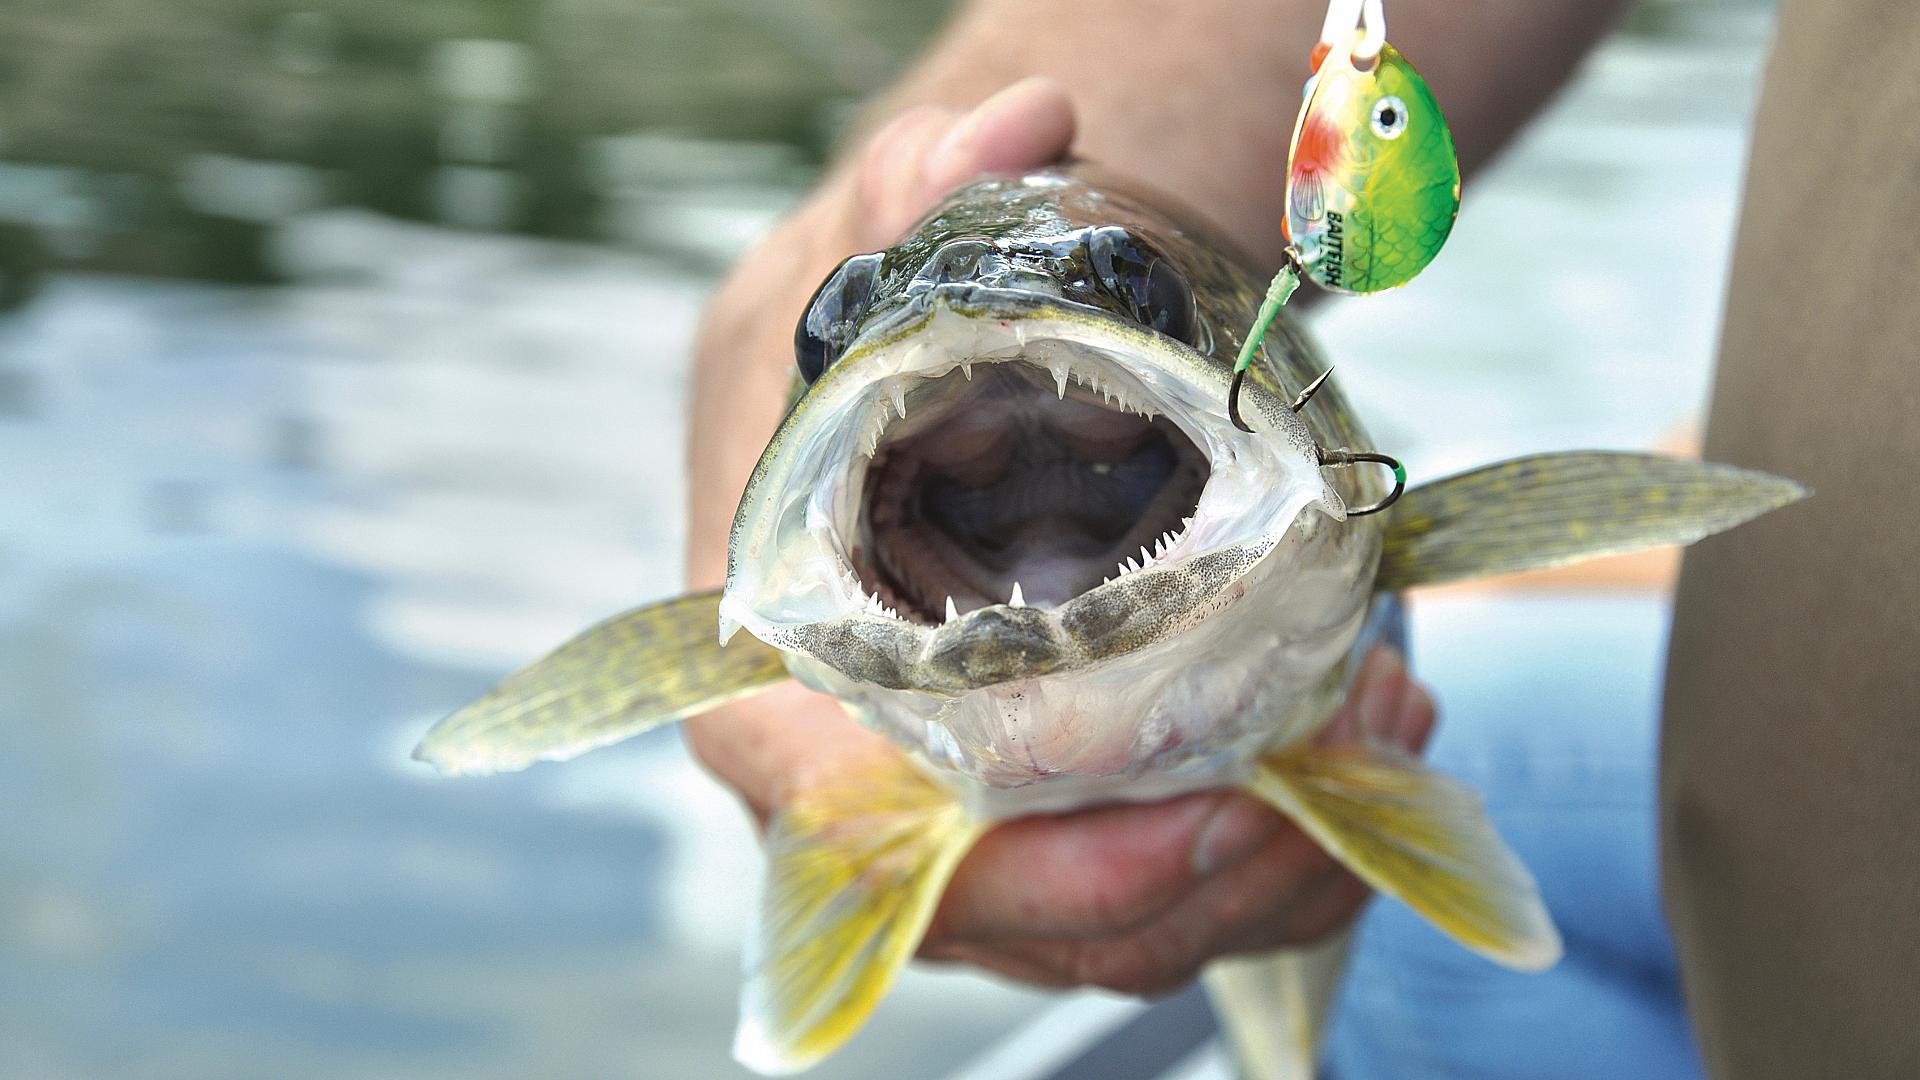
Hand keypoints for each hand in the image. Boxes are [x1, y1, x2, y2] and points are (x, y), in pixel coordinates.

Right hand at [682, 79, 1435, 995]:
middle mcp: (855, 749)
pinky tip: (1363, 744)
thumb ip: (919, 203)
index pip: (829, 805)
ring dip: (1253, 874)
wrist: (931, 361)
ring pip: (1094, 917)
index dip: (984, 862)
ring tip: (1378, 744)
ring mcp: (961, 787)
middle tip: (1320, 791)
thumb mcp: (865, 248)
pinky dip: (1274, 848)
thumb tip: (1014, 127)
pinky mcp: (1053, 792)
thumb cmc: (872, 318)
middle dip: (1170, 884)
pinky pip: (1154, 878)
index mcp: (776, 638)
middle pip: (996, 901)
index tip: (1170, 828)